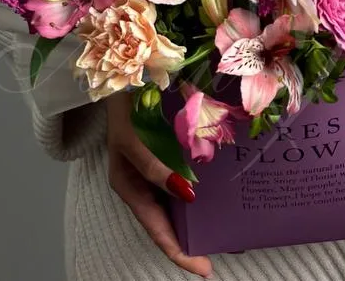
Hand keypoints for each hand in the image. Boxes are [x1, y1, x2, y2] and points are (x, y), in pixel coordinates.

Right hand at [107, 92, 212, 278]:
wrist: (122, 83)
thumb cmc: (121, 113)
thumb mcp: (131, 141)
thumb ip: (152, 167)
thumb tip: (184, 194)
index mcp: (129, 187)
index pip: (156, 229)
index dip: (178, 251)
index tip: (204, 269)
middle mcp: (142, 185)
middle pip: (167, 222)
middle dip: (191, 240)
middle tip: (223, 250)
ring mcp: (153, 173)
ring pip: (174, 205)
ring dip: (195, 219)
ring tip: (223, 230)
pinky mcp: (163, 159)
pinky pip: (180, 182)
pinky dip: (195, 193)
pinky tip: (213, 195)